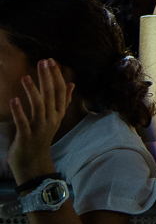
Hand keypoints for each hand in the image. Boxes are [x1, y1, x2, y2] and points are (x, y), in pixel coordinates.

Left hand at [8, 59, 74, 182]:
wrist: (33, 162)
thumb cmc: (41, 138)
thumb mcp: (55, 118)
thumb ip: (64, 101)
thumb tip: (72, 84)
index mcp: (58, 113)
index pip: (60, 91)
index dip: (56, 76)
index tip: (51, 61)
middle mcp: (51, 119)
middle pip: (51, 95)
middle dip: (47, 78)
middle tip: (43, 62)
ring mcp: (40, 128)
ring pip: (38, 106)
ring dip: (32, 91)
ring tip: (25, 77)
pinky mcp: (26, 137)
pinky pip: (23, 122)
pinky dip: (19, 111)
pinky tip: (14, 99)